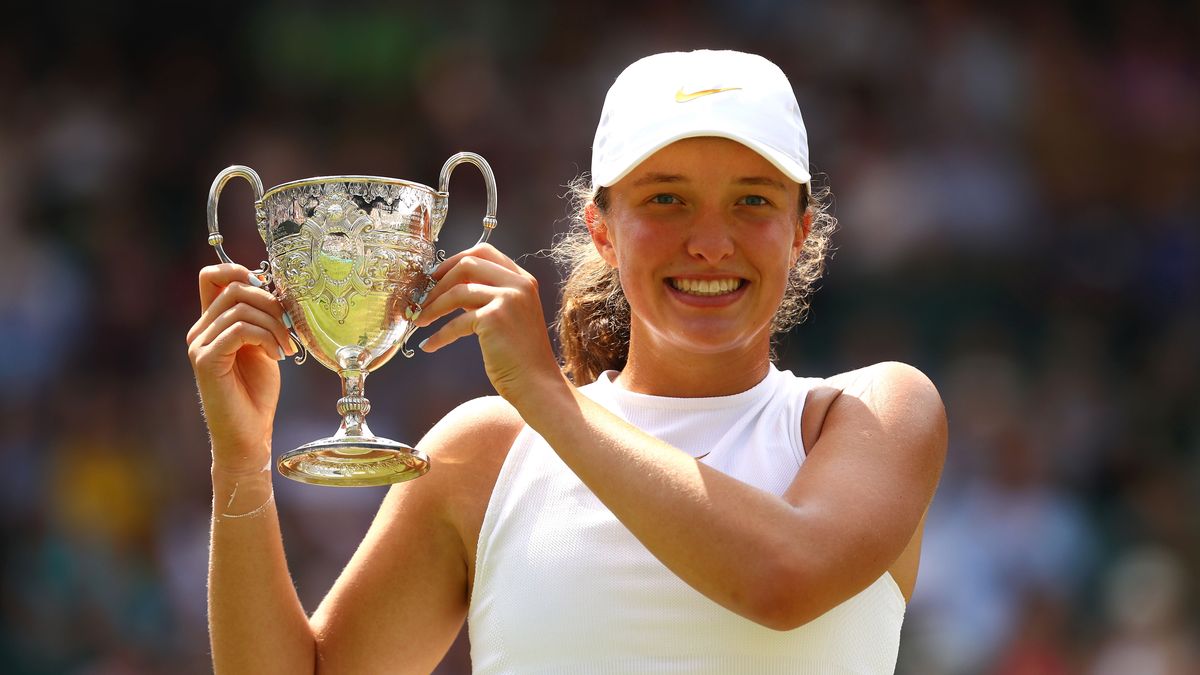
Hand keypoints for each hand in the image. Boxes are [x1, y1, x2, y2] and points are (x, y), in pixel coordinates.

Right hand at [186, 263, 295, 474]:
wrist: (248, 434)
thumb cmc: (257, 392)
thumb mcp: (264, 346)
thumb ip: (261, 319)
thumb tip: (274, 290)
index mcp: (212, 323)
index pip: (212, 276)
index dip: (239, 270)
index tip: (269, 290)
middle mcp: (200, 330)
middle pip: (234, 287)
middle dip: (271, 302)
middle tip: (289, 329)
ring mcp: (199, 344)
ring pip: (239, 308)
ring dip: (274, 324)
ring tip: (287, 347)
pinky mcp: (206, 360)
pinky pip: (239, 330)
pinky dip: (266, 337)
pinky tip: (278, 356)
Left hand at [414, 244, 564, 407]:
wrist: (537, 384)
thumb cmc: (521, 356)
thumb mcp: (510, 315)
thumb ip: (489, 296)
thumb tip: (450, 288)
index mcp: (523, 280)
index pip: (484, 252)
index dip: (454, 260)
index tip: (435, 276)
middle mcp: (519, 284)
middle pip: (468, 264)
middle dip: (439, 281)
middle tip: (421, 298)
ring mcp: (508, 299)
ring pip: (458, 291)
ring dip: (433, 307)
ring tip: (420, 321)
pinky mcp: (495, 318)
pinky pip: (456, 322)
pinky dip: (439, 335)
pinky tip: (429, 346)